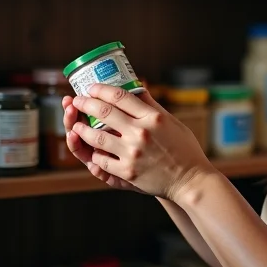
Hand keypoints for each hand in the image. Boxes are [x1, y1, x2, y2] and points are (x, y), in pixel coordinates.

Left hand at [65, 85, 211, 200]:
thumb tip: (137, 86)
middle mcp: (142, 133)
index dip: (102, 89)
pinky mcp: (127, 172)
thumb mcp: (172, 122)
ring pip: (96, 137)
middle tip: (76, 100)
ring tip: (75, 125)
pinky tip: (90, 149)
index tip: (91, 87)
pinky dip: (94, 153)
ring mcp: (133, 153)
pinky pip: (101, 160)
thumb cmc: (184, 149)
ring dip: (81, 128)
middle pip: (104, 112)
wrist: (190, 180)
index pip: (121, 96)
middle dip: (85, 103)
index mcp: (154, 117)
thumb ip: (151, 105)